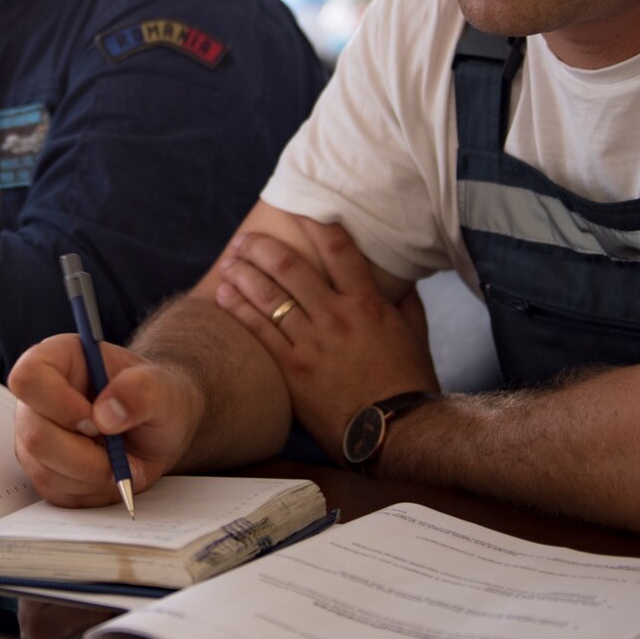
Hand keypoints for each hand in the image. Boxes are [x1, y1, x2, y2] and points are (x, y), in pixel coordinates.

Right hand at [8, 334, 198, 506]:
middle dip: (85, 454)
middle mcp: (37, 400)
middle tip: (120, 450)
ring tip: (124, 462)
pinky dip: (92, 491)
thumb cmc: (154, 398)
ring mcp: (35, 437)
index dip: (58, 403)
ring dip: (94, 475)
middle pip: (35, 435)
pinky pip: (57, 493)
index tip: (95, 419)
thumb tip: (106, 414)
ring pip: (46, 471)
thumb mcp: (161, 387)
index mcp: (57, 360)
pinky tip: (112, 473)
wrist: (158, 428)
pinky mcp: (44, 471)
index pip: (28, 378)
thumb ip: (139, 391)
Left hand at [215, 215, 437, 457]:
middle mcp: (336, 317)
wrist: (397, 431)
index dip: (316, 223)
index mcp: (368, 304)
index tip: (299, 208)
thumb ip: (403, 300)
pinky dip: (238, 309)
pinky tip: (224, 295)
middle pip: (290, 268)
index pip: (339, 250)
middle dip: (262, 247)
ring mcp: (311, 343)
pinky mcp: (293, 369)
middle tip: (246, 239)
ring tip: (230, 261)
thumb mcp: (415, 333)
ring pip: (268, 296)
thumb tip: (398, 277)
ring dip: (244, 273)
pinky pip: (259, 331)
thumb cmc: (409, 382)